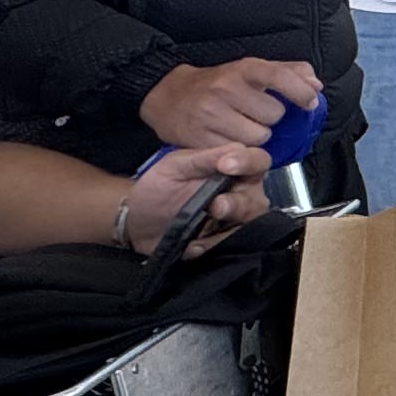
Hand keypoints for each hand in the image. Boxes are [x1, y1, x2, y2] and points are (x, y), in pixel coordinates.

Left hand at [115, 142, 268, 254]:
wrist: (138, 222)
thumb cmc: (158, 187)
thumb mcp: (175, 166)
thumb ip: (204, 158)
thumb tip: (235, 151)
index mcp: (233, 168)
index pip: (257, 160)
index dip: (248, 162)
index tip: (226, 165)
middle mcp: (241, 193)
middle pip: (257, 197)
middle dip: (238, 202)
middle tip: (216, 205)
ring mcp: (235, 220)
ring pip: (250, 223)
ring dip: (229, 224)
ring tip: (204, 224)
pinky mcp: (224, 241)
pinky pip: (229, 244)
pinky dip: (211, 243)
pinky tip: (192, 243)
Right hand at [141, 56, 322, 150]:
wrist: (168, 95)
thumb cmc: (217, 83)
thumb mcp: (250, 70)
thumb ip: (288, 73)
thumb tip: (316, 84)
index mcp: (242, 68)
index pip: (279, 76)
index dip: (301, 91)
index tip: (310, 102)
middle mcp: (226, 88)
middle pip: (274, 114)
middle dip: (270, 118)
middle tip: (255, 114)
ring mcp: (211, 113)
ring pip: (259, 137)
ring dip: (257, 137)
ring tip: (241, 127)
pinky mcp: (200, 138)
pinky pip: (237, 152)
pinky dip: (238, 149)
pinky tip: (228, 137)